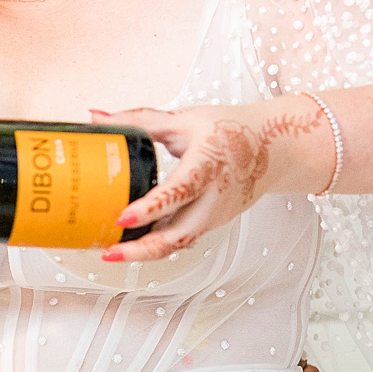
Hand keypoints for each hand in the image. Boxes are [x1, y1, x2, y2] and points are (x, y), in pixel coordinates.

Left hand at [95, 98, 332, 263]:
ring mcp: (213, 215)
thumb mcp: (184, 120)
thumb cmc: (231, 130)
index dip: (151, 208)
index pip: (179, 191)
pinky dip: (158, 247)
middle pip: (178, 233)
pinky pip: (182, 240)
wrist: (274, 148)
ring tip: (112, 254)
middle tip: (109, 250)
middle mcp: (213, 198)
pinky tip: (132, 247)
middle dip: (143, 247)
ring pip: (179, 243)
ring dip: (146, 253)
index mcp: (207, 166)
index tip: (124, 217)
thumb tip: (98, 118)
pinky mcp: (210, 224)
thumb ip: (140, 120)